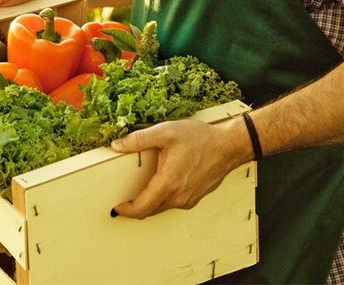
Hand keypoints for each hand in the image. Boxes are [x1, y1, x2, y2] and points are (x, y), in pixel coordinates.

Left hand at [110, 118, 246, 218]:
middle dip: (134, 207)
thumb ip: (139, 139)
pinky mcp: (194, 198)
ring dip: (148, 203)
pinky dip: (161, 199)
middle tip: (122, 199)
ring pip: (161, 208)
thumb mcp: (165, 132)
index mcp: (168, 184)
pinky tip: (158, 185)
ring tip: (137, 191)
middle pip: (150, 210)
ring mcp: (188, 200)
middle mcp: (178, 197)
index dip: (126, 210)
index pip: (141, 208)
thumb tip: (117, 145)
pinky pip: (173, 203)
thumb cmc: (200, 139)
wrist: (228, 146)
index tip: (115, 206)